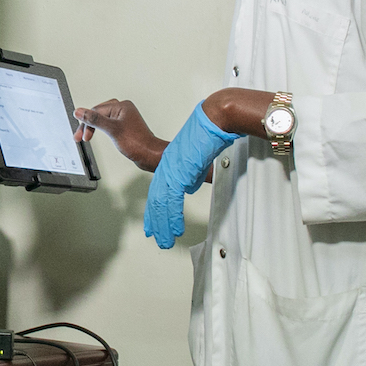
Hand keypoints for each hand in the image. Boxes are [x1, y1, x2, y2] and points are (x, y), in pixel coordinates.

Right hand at [74, 99, 166, 171]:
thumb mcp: (112, 129)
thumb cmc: (137, 143)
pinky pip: (108, 124)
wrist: (149, 155)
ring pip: (102, 118)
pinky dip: (100, 129)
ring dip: (93, 127)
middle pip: (98, 113)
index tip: (79, 133)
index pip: (97, 110)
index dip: (86, 122)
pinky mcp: (125, 127)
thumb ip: (94, 120)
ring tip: (86, 137)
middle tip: (80, 137)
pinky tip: (98, 134)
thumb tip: (80, 112)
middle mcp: (124, 110)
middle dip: (88, 125)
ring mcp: (125, 118)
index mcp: (122, 106)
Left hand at [143, 105, 237, 249]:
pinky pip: (172, 201)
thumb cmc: (207, 137)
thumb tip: (189, 187)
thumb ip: (191, 175)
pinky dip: (173, 217)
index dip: (153, 211)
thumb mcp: (197, 160)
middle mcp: (165, 168)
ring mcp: (170, 171)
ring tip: (166, 241)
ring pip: (161, 204)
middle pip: (155, 201)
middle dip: (156, 222)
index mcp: (168, 165)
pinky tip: (175, 229)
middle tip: (157, 237)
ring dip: (164, 225)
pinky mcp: (179, 173)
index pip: (156, 192)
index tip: (152, 224)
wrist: (212, 124)